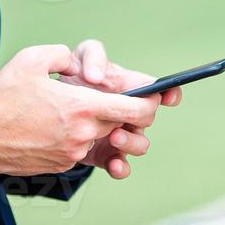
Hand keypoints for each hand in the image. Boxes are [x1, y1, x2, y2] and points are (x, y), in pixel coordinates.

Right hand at [0, 44, 159, 176]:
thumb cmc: (3, 98)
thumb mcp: (32, 59)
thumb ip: (63, 54)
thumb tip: (76, 63)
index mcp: (82, 107)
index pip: (135, 109)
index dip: (150, 103)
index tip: (153, 96)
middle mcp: (83, 133)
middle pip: (121, 123)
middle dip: (120, 111)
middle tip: (105, 96)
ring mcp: (74, 153)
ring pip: (100, 136)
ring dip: (95, 123)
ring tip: (72, 110)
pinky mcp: (62, 165)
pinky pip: (81, 148)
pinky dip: (77, 136)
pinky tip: (55, 125)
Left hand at [58, 39, 182, 179]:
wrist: (54, 106)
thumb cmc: (74, 77)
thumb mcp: (80, 58)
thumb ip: (92, 56)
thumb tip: (96, 76)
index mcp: (131, 87)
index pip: (160, 90)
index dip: (171, 93)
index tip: (168, 97)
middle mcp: (130, 113)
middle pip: (149, 117)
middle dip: (140, 118)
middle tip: (122, 116)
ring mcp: (120, 134)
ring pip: (140, 145)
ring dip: (132, 143)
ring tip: (115, 138)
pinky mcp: (105, 155)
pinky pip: (121, 166)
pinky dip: (120, 168)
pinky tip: (113, 165)